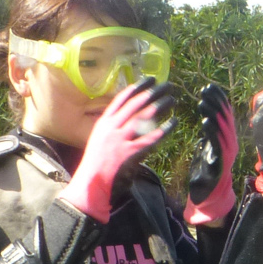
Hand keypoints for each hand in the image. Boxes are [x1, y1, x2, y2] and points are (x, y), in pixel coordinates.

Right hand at [59, 76, 174, 222]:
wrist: (89, 183)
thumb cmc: (96, 162)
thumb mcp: (100, 139)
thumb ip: (113, 127)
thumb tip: (130, 116)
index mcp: (103, 123)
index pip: (121, 100)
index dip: (137, 88)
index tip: (149, 80)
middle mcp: (111, 128)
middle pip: (134, 105)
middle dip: (151, 93)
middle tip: (166, 85)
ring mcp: (119, 140)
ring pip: (142, 118)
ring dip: (159, 106)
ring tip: (171, 99)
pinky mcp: (128, 154)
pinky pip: (149, 139)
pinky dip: (163, 129)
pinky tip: (173, 123)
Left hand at [184, 84, 238, 226]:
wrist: (210, 197)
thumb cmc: (207, 172)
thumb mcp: (209, 147)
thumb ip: (211, 133)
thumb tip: (209, 115)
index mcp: (228, 138)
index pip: (226, 113)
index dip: (219, 98)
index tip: (210, 86)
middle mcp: (231, 143)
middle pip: (225, 118)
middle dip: (216, 102)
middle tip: (205, 89)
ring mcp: (227, 153)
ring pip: (222, 128)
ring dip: (213, 113)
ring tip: (202, 101)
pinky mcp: (221, 162)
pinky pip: (217, 143)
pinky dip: (212, 131)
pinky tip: (205, 121)